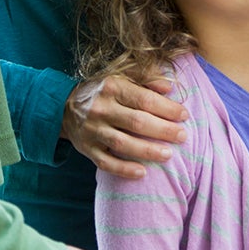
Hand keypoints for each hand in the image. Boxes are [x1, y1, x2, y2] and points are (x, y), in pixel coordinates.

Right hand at [62, 75, 186, 178]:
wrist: (64, 107)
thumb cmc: (102, 91)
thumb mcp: (121, 76)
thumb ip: (146, 78)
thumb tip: (169, 87)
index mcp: (112, 88)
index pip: (144, 100)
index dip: (166, 108)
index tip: (184, 115)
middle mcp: (101, 109)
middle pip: (136, 122)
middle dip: (163, 130)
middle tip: (183, 136)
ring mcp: (92, 131)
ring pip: (122, 144)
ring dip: (147, 151)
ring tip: (168, 155)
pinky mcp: (86, 149)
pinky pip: (106, 162)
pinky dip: (124, 169)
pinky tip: (142, 173)